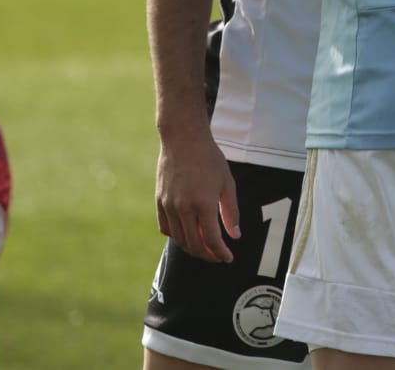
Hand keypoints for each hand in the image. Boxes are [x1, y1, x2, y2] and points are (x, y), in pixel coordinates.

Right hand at [156, 126, 239, 262]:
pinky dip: (176, 236)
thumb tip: (234, 236)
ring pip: (179, 239)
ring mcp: (169, 205)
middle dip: (207, 255)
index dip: (221, 253)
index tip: (228, 258)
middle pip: (194, 245)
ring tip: (204, 248)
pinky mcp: (160, 200)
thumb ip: (230, 212)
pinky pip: (165, 227)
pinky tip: (187, 234)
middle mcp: (184, 208)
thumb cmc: (209, 158)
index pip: (212, 240)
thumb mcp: (227, 183)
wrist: (183, 138)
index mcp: (204, 203)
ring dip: (192, 248)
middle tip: (217, 256)